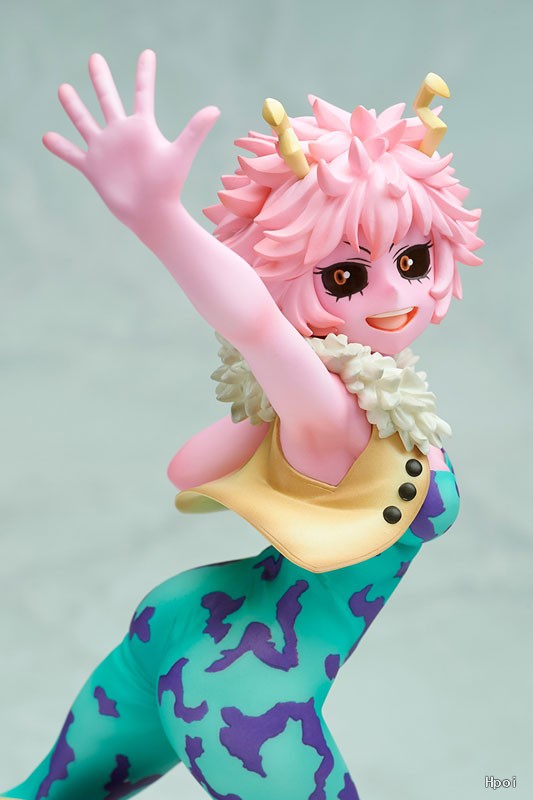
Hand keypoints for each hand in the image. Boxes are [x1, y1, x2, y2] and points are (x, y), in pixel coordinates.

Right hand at [43, 50, 219, 231]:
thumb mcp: (181, 153)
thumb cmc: (168, 185)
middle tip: (95, 58)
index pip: (143, 93)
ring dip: (74, 106)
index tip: (147, 54)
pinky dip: (60, 146)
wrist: (152, 214)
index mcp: (142, 128)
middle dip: (101, 80)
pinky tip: (47, 136)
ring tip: (63, 89)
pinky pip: (72, 154)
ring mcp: (105, 150)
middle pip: (108, 100)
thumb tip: (215, 109)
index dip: (145, 73)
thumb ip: (194, 130)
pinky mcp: (93, 168)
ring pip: (85, 122)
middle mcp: (121, 135)